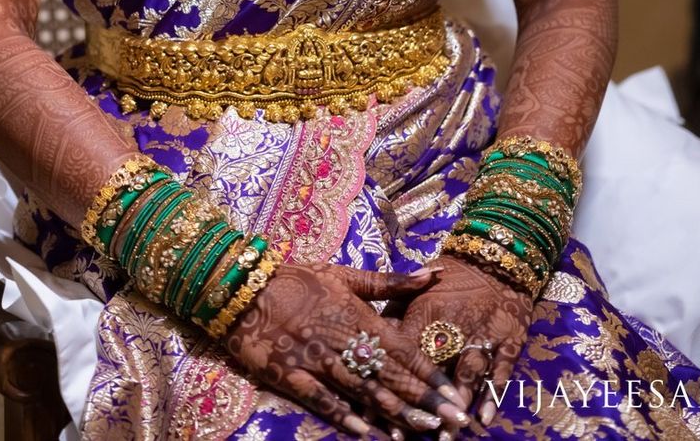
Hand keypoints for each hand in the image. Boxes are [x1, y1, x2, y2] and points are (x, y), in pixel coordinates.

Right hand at [220, 260, 476, 438]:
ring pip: (363, 389)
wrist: (243, 284)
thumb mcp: (343, 274)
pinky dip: (345, 416)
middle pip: (390, 374)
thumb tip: (431, 274)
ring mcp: (316, 358)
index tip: (456, 392)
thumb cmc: (297, 278)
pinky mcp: (290, 374)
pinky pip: (322, 399)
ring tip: (426, 430)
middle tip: (456, 420)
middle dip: (425, 399)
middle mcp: (341, 339)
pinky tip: (368, 433)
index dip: (431, 373)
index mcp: (357, 314)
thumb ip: (388, 282)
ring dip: (396, 412)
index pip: (403, 348)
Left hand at [393, 255, 532, 433]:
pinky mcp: (508, 340)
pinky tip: (484, 416)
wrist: (494, 260)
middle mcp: (452, 325)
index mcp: (424, 311)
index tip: (380, 415)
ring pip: (467, 372)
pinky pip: (501, 369)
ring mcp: (482, 334)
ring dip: (456, 403)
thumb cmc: (449, 279)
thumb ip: (393, 314)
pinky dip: (493, 392)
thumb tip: (368, 340)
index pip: (404, 354)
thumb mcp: (416, 291)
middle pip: (435, 370)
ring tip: (447, 433)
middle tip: (413, 432)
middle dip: (424, 402)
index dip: (392, 384)